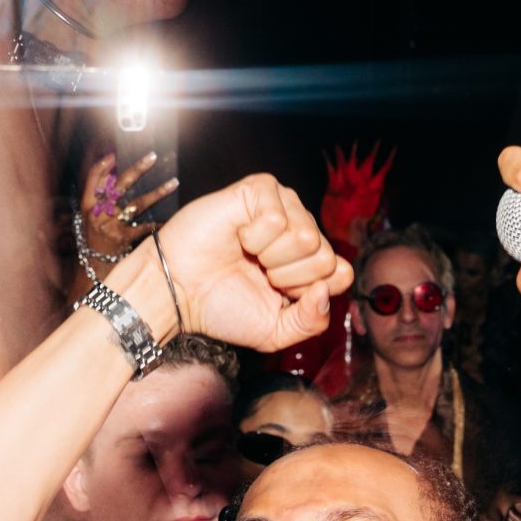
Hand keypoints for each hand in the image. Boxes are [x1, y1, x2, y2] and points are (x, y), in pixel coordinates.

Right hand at [79, 150, 178, 261]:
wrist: (95, 262)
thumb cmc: (96, 232)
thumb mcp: (91, 212)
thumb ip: (100, 192)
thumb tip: (112, 168)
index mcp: (88, 204)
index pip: (93, 178)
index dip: (104, 165)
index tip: (115, 154)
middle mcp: (99, 213)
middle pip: (120, 186)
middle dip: (137, 169)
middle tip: (152, 157)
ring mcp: (112, 225)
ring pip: (137, 204)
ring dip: (157, 193)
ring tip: (173, 183)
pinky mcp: (124, 238)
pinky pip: (144, 227)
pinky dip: (157, 224)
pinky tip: (169, 220)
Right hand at [155, 175, 350, 353]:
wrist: (179, 293)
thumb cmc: (224, 307)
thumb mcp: (277, 331)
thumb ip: (312, 321)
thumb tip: (324, 290)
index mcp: (310, 258)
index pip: (341, 273)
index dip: (308, 293)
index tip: (278, 294)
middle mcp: (301, 227)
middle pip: (326, 256)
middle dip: (288, 277)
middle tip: (259, 273)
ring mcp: (283, 205)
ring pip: (306, 236)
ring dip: (270, 258)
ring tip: (247, 255)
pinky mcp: (259, 189)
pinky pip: (277, 218)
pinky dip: (253, 237)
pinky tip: (237, 236)